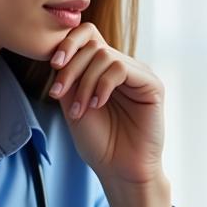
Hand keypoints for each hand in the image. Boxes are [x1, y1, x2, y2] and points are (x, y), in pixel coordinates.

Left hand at [48, 24, 163, 189]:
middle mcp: (123, 68)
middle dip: (71, 67)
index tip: (54, 65)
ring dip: (85, 82)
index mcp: (104, 70)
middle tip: (59, 93)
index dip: (68, 43)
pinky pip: (121, 69)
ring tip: (80, 110)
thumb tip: (58, 50)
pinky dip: (103, 85)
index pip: (88, 36)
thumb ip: (69, 76)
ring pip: (104, 56)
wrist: (119, 170)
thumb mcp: (73, 104)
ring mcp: (138, 75)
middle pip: (92, 44)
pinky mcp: (152, 85)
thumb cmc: (98, 143)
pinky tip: (97, 104)